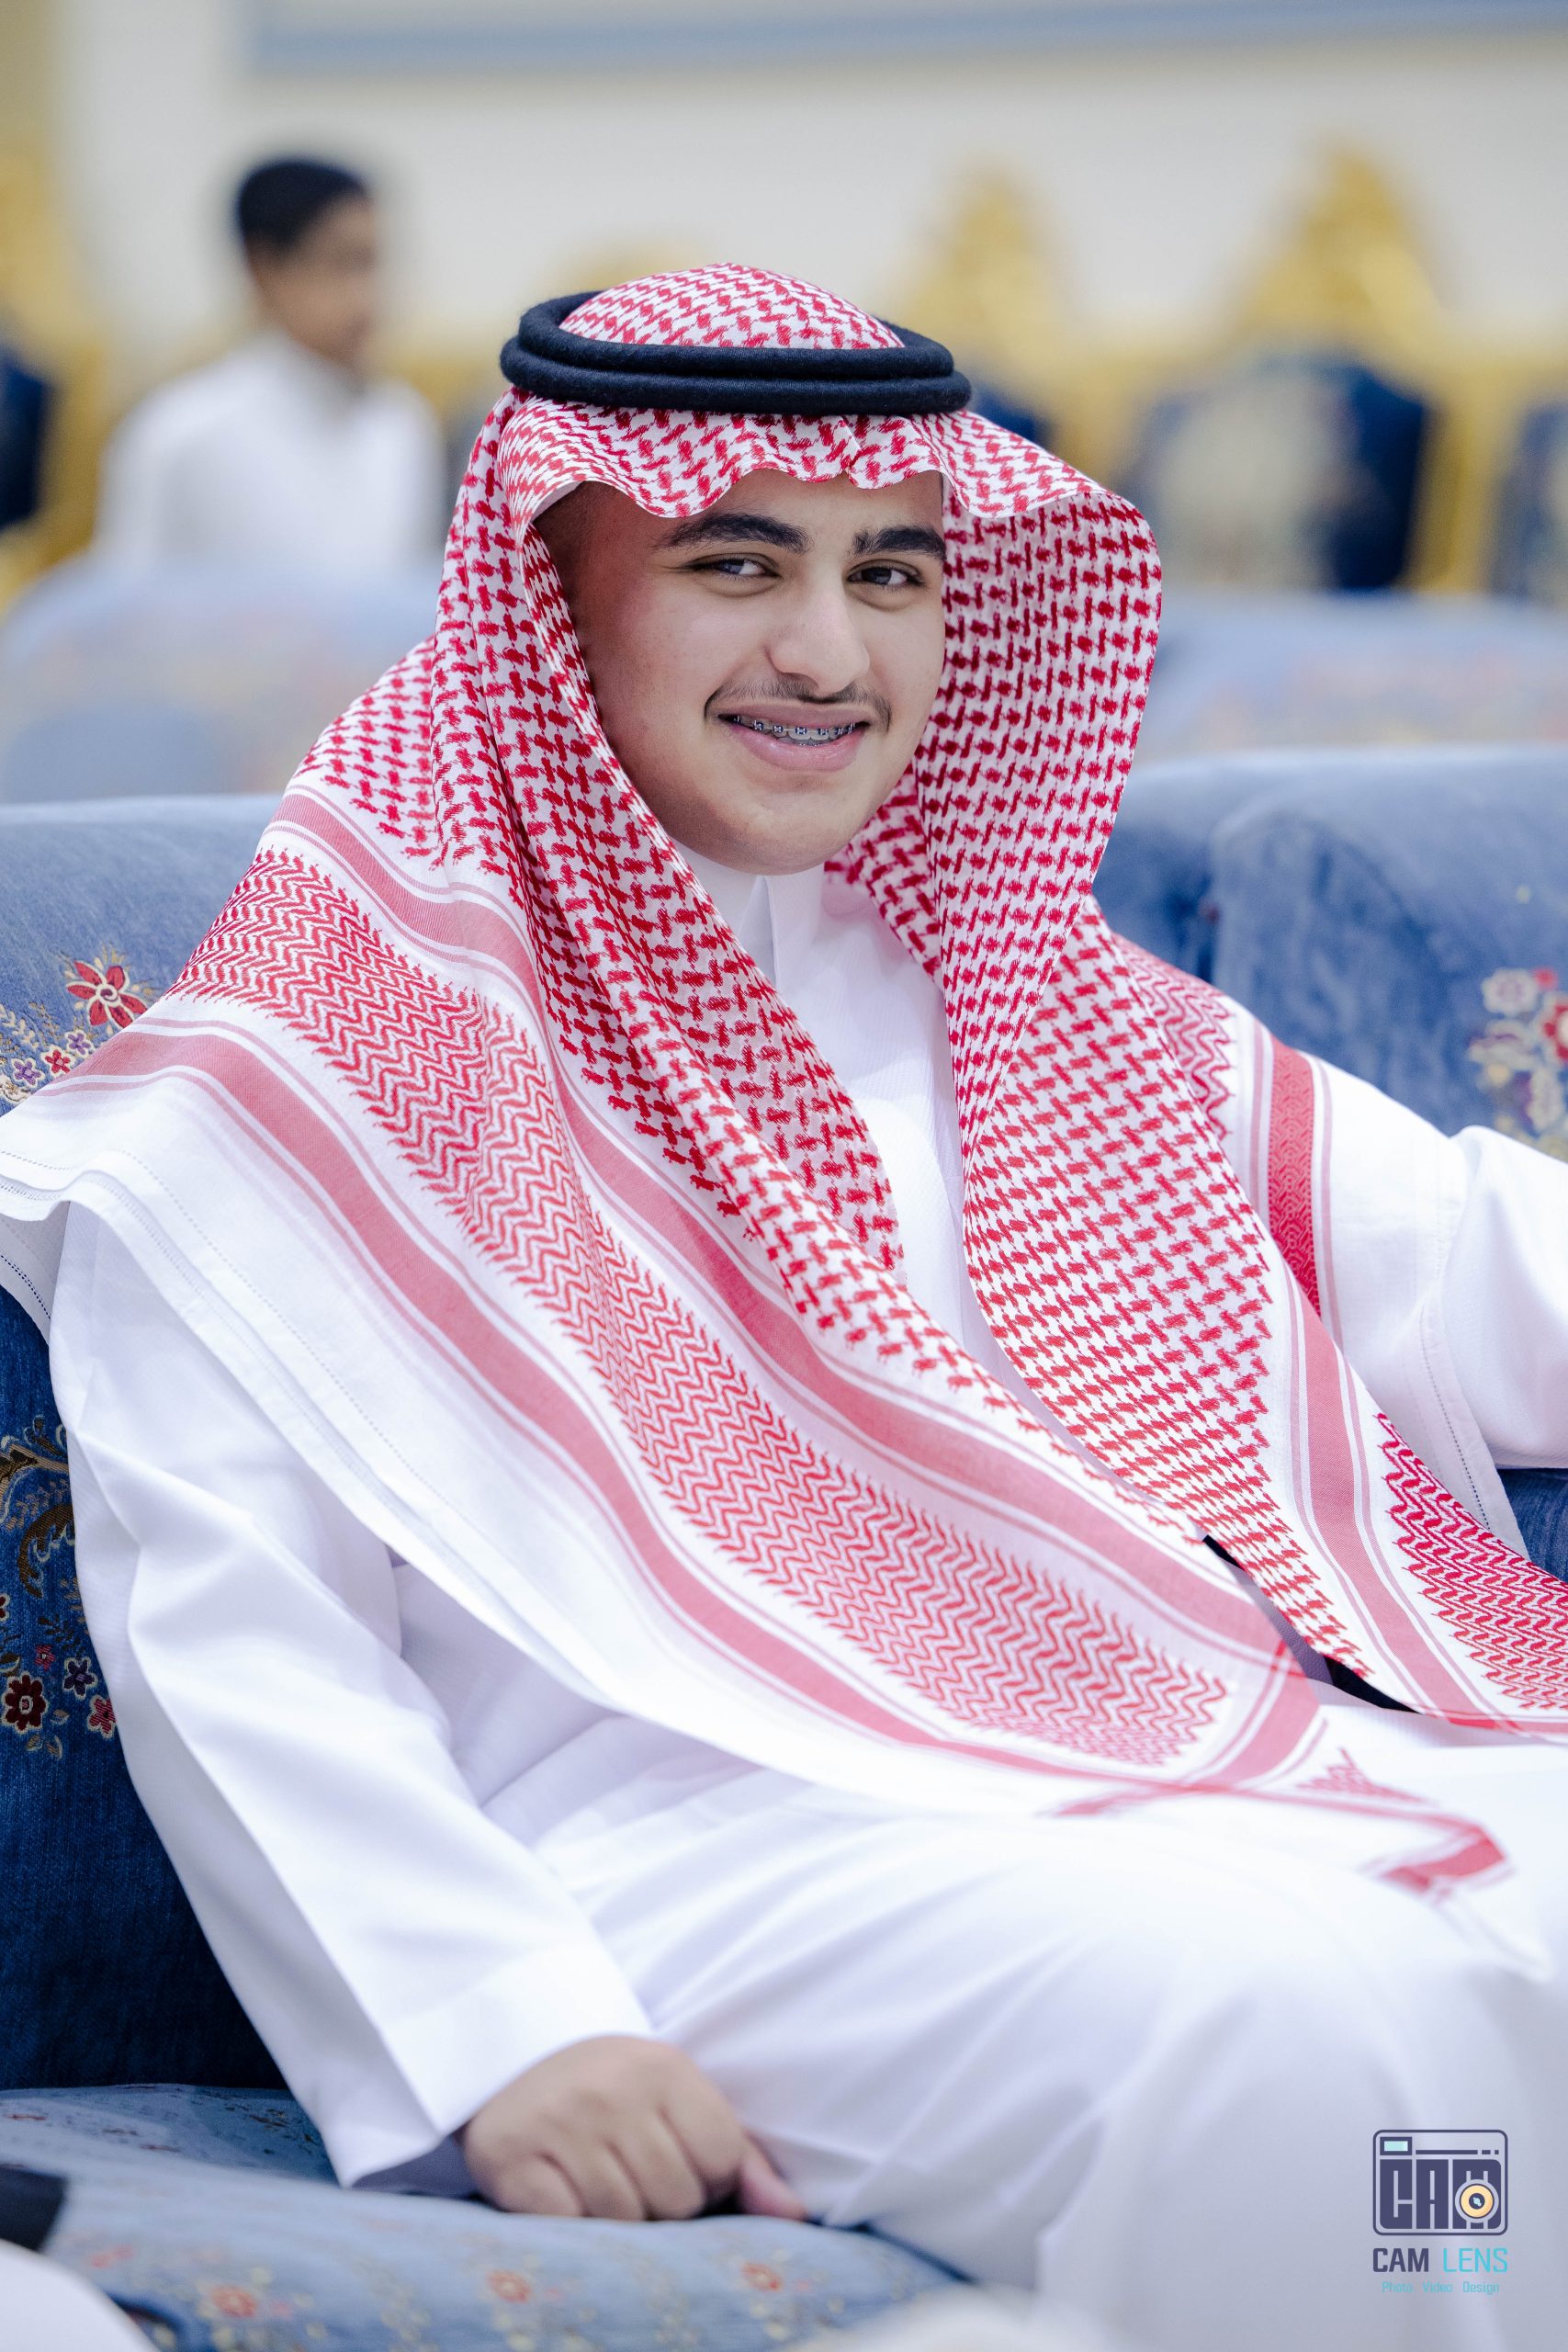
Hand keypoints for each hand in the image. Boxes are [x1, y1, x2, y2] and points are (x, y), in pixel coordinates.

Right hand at [459, 2033, 807, 2221]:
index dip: (708, 2180)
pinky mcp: (512, 2156)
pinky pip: (566, 2225)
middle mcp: (612, 2091)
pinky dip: (569, 2222)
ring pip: (623, 2219)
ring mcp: (559, 2122)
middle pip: (675, 2199)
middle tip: (634, 2174)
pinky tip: (563, 2191)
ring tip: (600, 2183)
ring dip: (617, 2220)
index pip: (722, 2162)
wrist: (516, 2058)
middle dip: (663, 2205)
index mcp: (665, 2069)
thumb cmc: (617, 2091)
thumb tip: (794, 2215)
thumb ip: (741, 2159)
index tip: (679, 2163)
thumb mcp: (681, 2101)